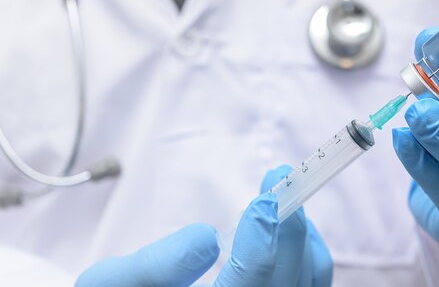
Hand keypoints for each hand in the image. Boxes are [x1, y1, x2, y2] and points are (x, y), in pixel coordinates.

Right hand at [76, 167, 331, 286]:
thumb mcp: (112, 282)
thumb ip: (153, 265)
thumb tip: (208, 236)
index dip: (260, 248)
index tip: (263, 202)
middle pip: (285, 284)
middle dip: (288, 230)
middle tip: (279, 178)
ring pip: (307, 281)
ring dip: (300, 237)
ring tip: (278, 196)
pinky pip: (310, 282)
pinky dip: (307, 250)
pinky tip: (286, 224)